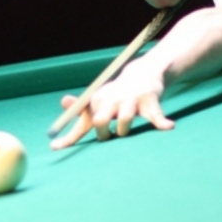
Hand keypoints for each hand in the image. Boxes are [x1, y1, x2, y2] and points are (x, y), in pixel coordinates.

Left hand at [50, 63, 174, 149]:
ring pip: (124, 121)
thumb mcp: (96, 101)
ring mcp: (132, 99)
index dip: (69, 136)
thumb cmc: (115, 95)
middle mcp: (113, 98)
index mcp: (98, 99)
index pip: (82, 120)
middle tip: (108, 136)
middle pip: (100, 121)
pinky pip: (156, 115)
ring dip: (124, 131)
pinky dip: (162, 122)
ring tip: (125, 131)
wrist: (142, 74)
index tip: (54, 148)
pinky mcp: (150, 101)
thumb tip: (61, 107)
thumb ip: (79, 111)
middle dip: (102, 134)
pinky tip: (168, 127)